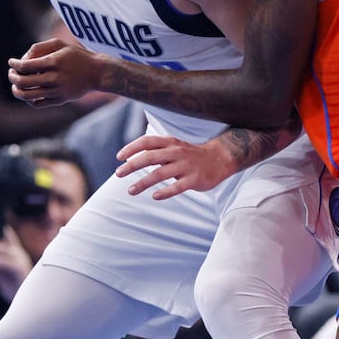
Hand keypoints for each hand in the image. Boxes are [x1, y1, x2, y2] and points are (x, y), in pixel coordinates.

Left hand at [0, 225, 33, 303]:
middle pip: (6, 247)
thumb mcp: (0, 279)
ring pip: (6, 252)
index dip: (7, 234)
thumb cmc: (16, 290)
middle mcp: (19, 258)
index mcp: (16, 258)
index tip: (1, 226)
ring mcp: (21, 263)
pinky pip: (8, 263)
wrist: (29, 303)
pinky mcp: (20, 270)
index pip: (11, 242)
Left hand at [9, 40, 105, 105]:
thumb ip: (40, 47)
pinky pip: (38, 104)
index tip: (11, 62)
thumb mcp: (60, 44)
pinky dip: (28, 100)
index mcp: (53, 62)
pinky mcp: (60, 100)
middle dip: (12, 76)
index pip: (25, 65)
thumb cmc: (77, 56)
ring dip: (16, 90)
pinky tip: (28, 93)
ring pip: (28, 95)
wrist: (98, 73)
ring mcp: (57, 91)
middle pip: (23, 81)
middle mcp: (54, 77)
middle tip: (11, 73)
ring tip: (15, 85)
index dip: (14, 64)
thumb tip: (24, 58)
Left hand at [116, 134, 236, 197]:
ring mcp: (186, 166)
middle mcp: (177, 152)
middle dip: (132, 165)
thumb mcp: (174, 147)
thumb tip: (132, 158)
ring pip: (160, 173)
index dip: (131, 148)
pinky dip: (165, 192)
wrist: (220, 159)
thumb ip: (156, 151)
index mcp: (170, 143)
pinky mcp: (194, 179)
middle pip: (150, 157)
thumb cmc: (191, 155)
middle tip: (118, 174)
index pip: (147, 142)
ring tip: (131, 190)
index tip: (119, 157)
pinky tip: (154, 196)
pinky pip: (177, 187)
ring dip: (143, 182)